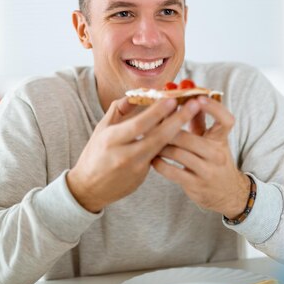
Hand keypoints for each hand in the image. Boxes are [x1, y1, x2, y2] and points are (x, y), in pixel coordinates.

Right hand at [67, 97, 200, 212]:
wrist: (89, 188)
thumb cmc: (95, 154)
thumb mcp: (101, 129)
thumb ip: (119, 110)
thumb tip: (136, 94)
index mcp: (111, 140)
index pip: (139, 124)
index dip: (158, 112)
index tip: (172, 99)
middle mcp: (124, 155)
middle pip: (158, 136)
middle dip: (178, 119)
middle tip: (194, 105)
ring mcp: (135, 168)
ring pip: (162, 147)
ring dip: (179, 131)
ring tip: (192, 117)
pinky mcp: (142, 177)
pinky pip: (158, 157)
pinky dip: (169, 144)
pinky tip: (182, 132)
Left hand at [152, 96, 250, 218]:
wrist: (228, 192)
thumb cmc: (214, 160)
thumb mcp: (212, 140)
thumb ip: (200, 121)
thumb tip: (187, 97)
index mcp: (221, 139)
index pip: (226, 120)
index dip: (214, 108)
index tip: (198, 98)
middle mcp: (216, 154)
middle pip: (188, 136)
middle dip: (167, 128)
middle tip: (152, 121)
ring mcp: (206, 171)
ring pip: (177, 153)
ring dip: (160, 146)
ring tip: (149, 140)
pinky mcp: (195, 185)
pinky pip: (172, 171)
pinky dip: (159, 163)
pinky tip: (153, 158)